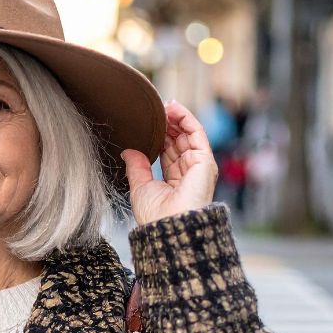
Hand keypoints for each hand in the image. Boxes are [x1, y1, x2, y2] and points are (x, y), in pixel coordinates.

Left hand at [120, 100, 218, 226]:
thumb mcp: (140, 186)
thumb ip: (136, 167)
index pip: (169, 151)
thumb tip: (128, 151)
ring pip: (189, 134)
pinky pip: (197, 133)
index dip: (161, 136)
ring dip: (177, 118)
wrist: (167, 226)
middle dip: (169, 124)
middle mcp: (189, 172)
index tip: (150, 124)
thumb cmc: (154, 214)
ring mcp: (199, 165)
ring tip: (163, 106)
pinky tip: (174, 109)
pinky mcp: (205, 160)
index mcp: (175, 180)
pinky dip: (186, 118)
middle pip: (180, 141)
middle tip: (156, 110)